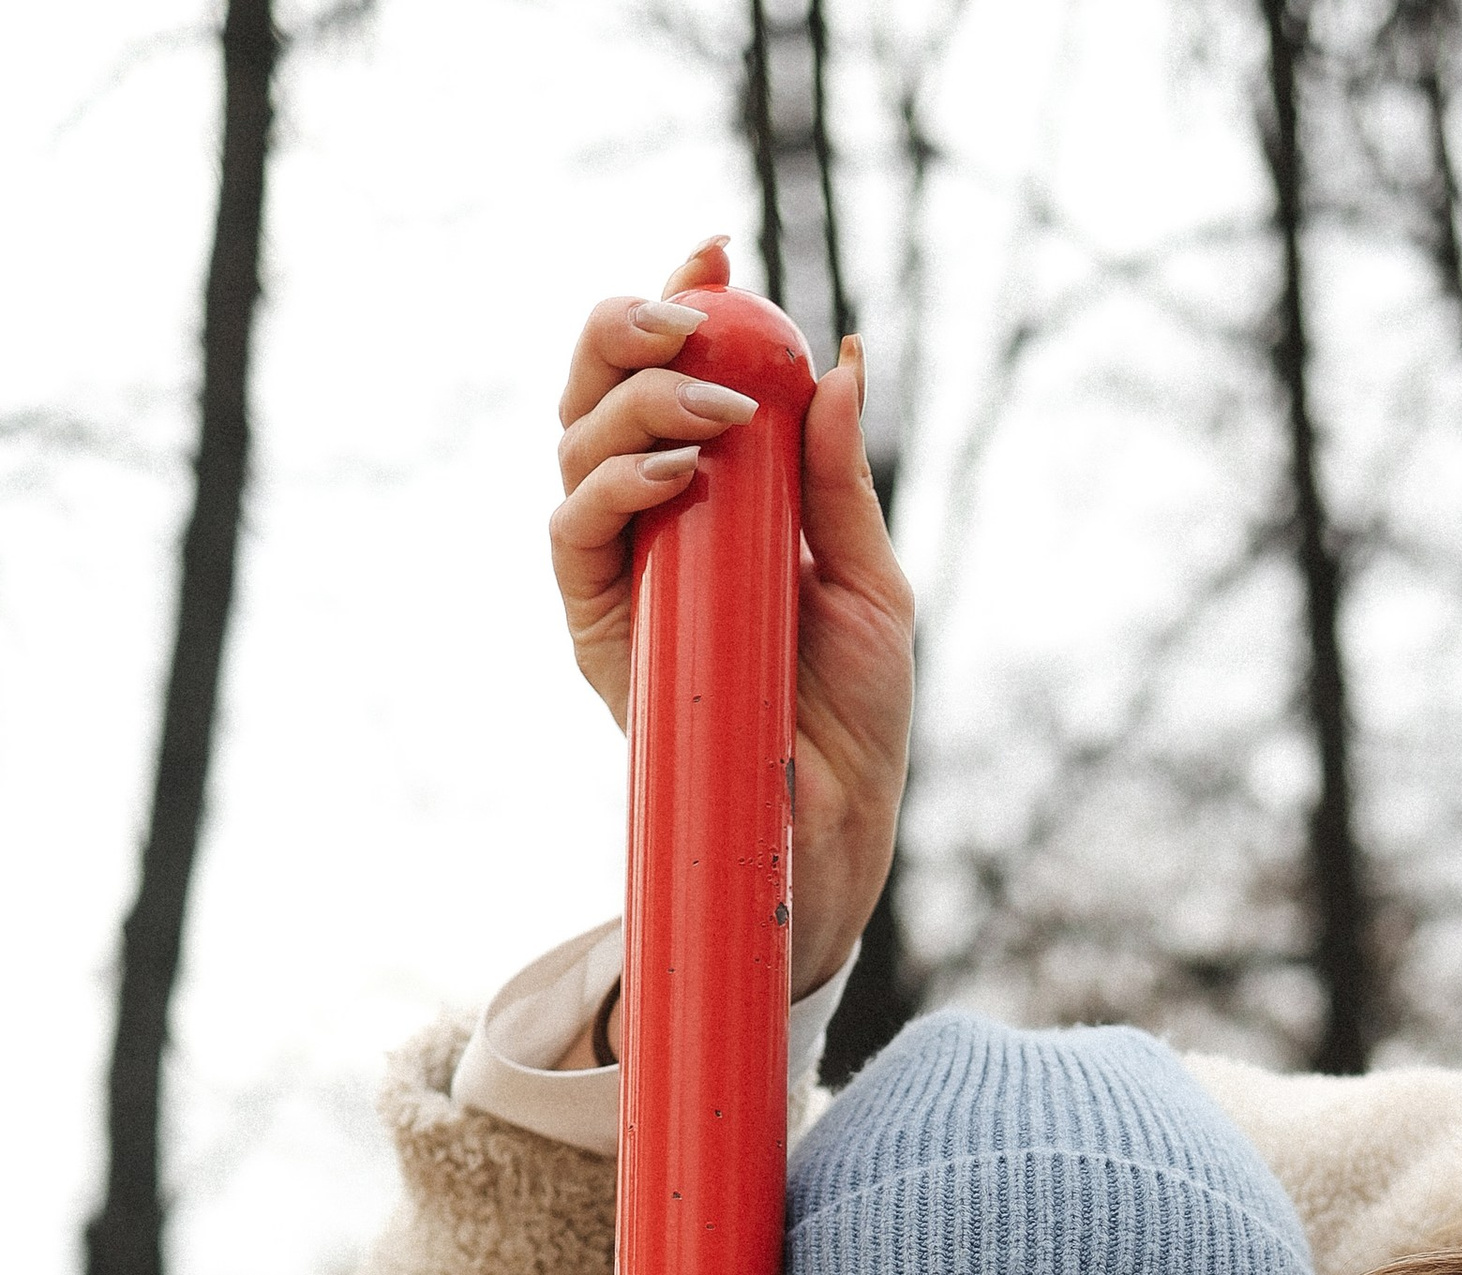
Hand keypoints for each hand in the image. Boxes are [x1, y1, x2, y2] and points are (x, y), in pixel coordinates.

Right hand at [550, 238, 914, 996]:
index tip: (716, 249)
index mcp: (714, 493)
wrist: (833, 821)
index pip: (673, 374)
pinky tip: (676, 474)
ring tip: (715, 412)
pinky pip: (574, 528)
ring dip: (637, 402)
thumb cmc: (854, 714)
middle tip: (688, 311)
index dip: (680, 301)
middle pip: (600, 385)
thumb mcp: (870, 581)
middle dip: (630, 326)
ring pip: (577, 440)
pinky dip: (617, 484)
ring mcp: (616, 567)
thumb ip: (841, 479)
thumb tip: (841, 359)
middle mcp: (652, 516)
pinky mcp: (593, 624)